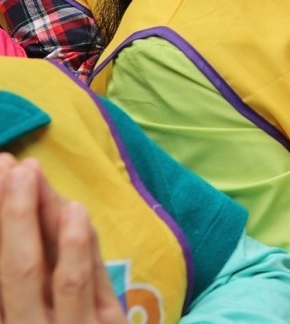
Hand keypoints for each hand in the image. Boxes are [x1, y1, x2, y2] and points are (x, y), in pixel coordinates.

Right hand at [0, 156, 125, 323]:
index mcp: (6, 318)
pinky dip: (84, 249)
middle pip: (15, 272)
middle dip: (10, 217)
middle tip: (6, 166)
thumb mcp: (22, 305)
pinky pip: (95, 286)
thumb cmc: (46, 322)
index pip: (1, 270)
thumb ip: (14, 282)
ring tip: (34, 178)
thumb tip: (41, 215)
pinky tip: (77, 216)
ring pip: (58, 276)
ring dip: (44, 225)